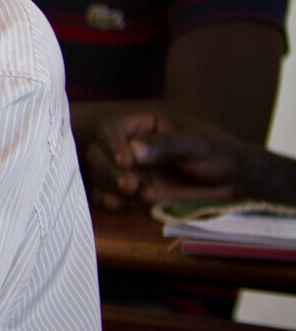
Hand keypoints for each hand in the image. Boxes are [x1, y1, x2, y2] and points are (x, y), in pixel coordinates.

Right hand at [83, 109, 248, 207]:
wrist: (233, 180)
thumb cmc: (219, 153)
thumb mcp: (197, 144)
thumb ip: (166, 145)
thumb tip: (133, 151)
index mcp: (143, 125)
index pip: (111, 129)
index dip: (112, 145)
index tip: (127, 163)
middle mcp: (130, 145)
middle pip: (97, 153)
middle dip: (110, 170)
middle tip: (130, 185)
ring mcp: (129, 169)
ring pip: (99, 174)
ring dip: (110, 187)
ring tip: (137, 194)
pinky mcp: (132, 190)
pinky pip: (106, 193)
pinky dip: (107, 199)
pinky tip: (117, 204)